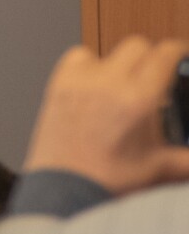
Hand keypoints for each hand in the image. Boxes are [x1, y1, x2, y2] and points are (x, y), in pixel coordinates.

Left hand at [22, 37, 188, 194]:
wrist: (64, 187)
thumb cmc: (107, 179)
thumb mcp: (159, 167)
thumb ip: (187, 158)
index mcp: (138, 99)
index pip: (163, 55)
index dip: (177, 51)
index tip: (181, 56)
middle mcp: (107, 82)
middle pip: (137, 46)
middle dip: (151, 58)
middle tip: (157, 77)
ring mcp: (79, 80)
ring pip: (106, 51)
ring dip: (120, 63)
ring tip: (125, 87)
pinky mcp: (58, 84)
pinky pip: (77, 57)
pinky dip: (89, 65)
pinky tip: (96, 85)